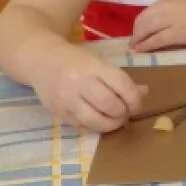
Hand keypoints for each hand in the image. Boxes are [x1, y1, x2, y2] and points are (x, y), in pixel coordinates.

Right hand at [30, 45, 145, 131]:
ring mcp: (67, 99)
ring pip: (96, 120)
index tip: (136, 105)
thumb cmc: (76, 62)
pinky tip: (97, 118)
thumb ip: (121, 80)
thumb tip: (143, 94)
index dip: (134, 99)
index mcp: (93, 67)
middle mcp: (79, 82)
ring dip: (111, 124)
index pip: (121, 85)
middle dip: (123, 113)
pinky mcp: (58, 112)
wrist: (42, 60)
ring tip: (114, 120)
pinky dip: (94, 125)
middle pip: (110, 105)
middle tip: (125, 113)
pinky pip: (82, 125)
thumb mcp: (100, 64)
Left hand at [130, 0, 185, 52]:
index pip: (147, 12)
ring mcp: (173, 21)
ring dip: (138, 40)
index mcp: (170, 1)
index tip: (137, 31)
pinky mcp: (178, 33)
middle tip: (134, 42)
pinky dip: (146, 45)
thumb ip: (172, 12)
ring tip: (134, 48)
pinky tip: (141, 50)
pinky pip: (157, 39)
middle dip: (136, 32)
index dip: (139, 23)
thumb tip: (158, 23)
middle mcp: (168, 8)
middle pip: (144, 20)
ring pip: (147, 30)